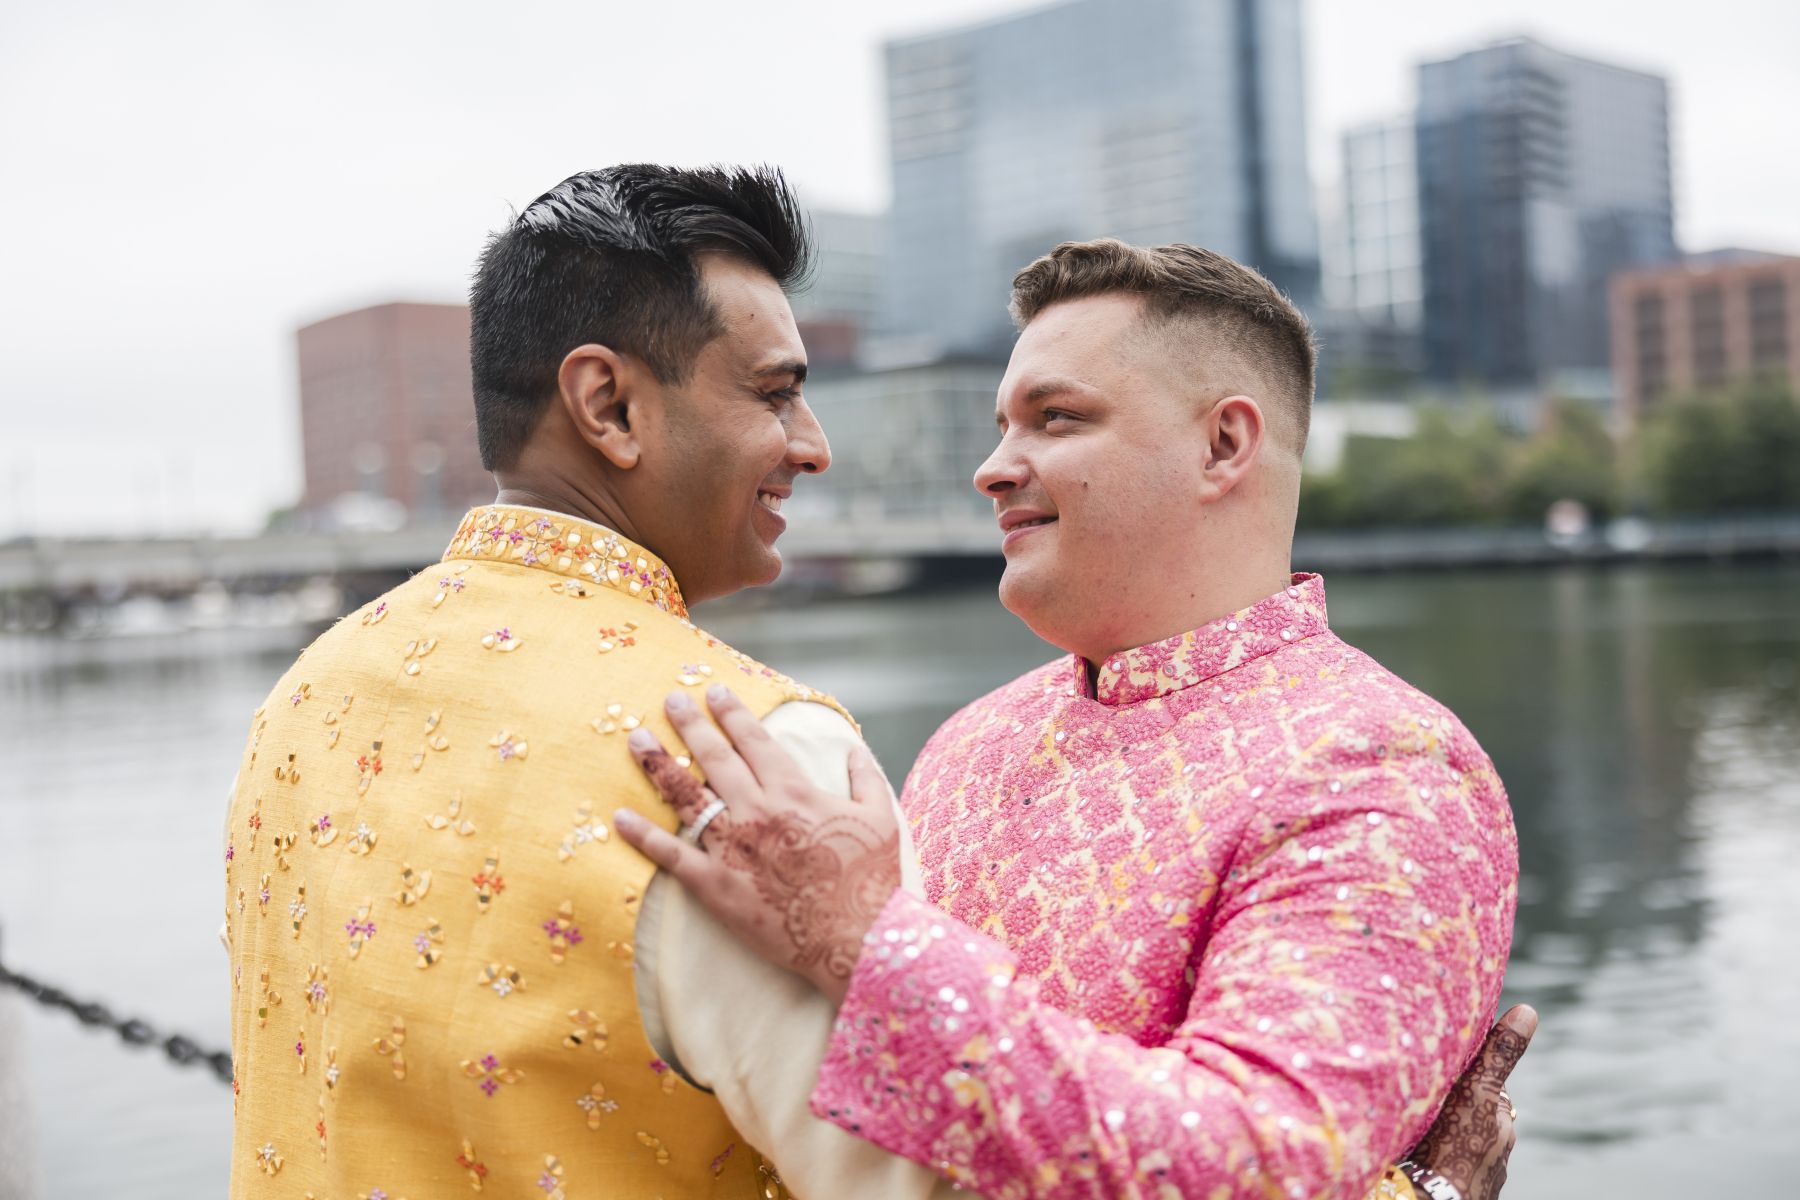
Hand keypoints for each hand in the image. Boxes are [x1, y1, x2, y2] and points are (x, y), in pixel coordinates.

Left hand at [612, 685, 901, 1003]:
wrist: (855, 937)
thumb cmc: (870, 879)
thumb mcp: (881, 818)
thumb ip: (865, 778)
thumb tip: (853, 750)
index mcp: (794, 791)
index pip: (754, 741)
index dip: (733, 714)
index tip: (715, 692)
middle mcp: (757, 811)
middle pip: (714, 758)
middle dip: (690, 724)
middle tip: (670, 700)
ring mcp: (733, 847)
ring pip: (686, 796)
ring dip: (659, 765)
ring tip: (637, 739)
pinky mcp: (716, 884)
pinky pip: (671, 855)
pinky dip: (643, 836)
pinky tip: (619, 818)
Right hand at [1407, 1004, 1537, 1199]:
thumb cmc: (1456, 1149)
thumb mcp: (1477, 1092)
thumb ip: (1499, 1055)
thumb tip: (1529, 1010)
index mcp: (1499, 1120)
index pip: (1487, 1085)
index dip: (1470, 1069)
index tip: (1448, 1055)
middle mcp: (1493, 1148)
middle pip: (1473, 1111)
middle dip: (1455, 1099)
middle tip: (1426, 1084)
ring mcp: (1475, 1171)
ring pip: (1458, 1136)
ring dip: (1442, 1126)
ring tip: (1415, 1116)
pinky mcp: (1452, 1185)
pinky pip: (1443, 1158)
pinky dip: (1434, 1150)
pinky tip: (1415, 1146)